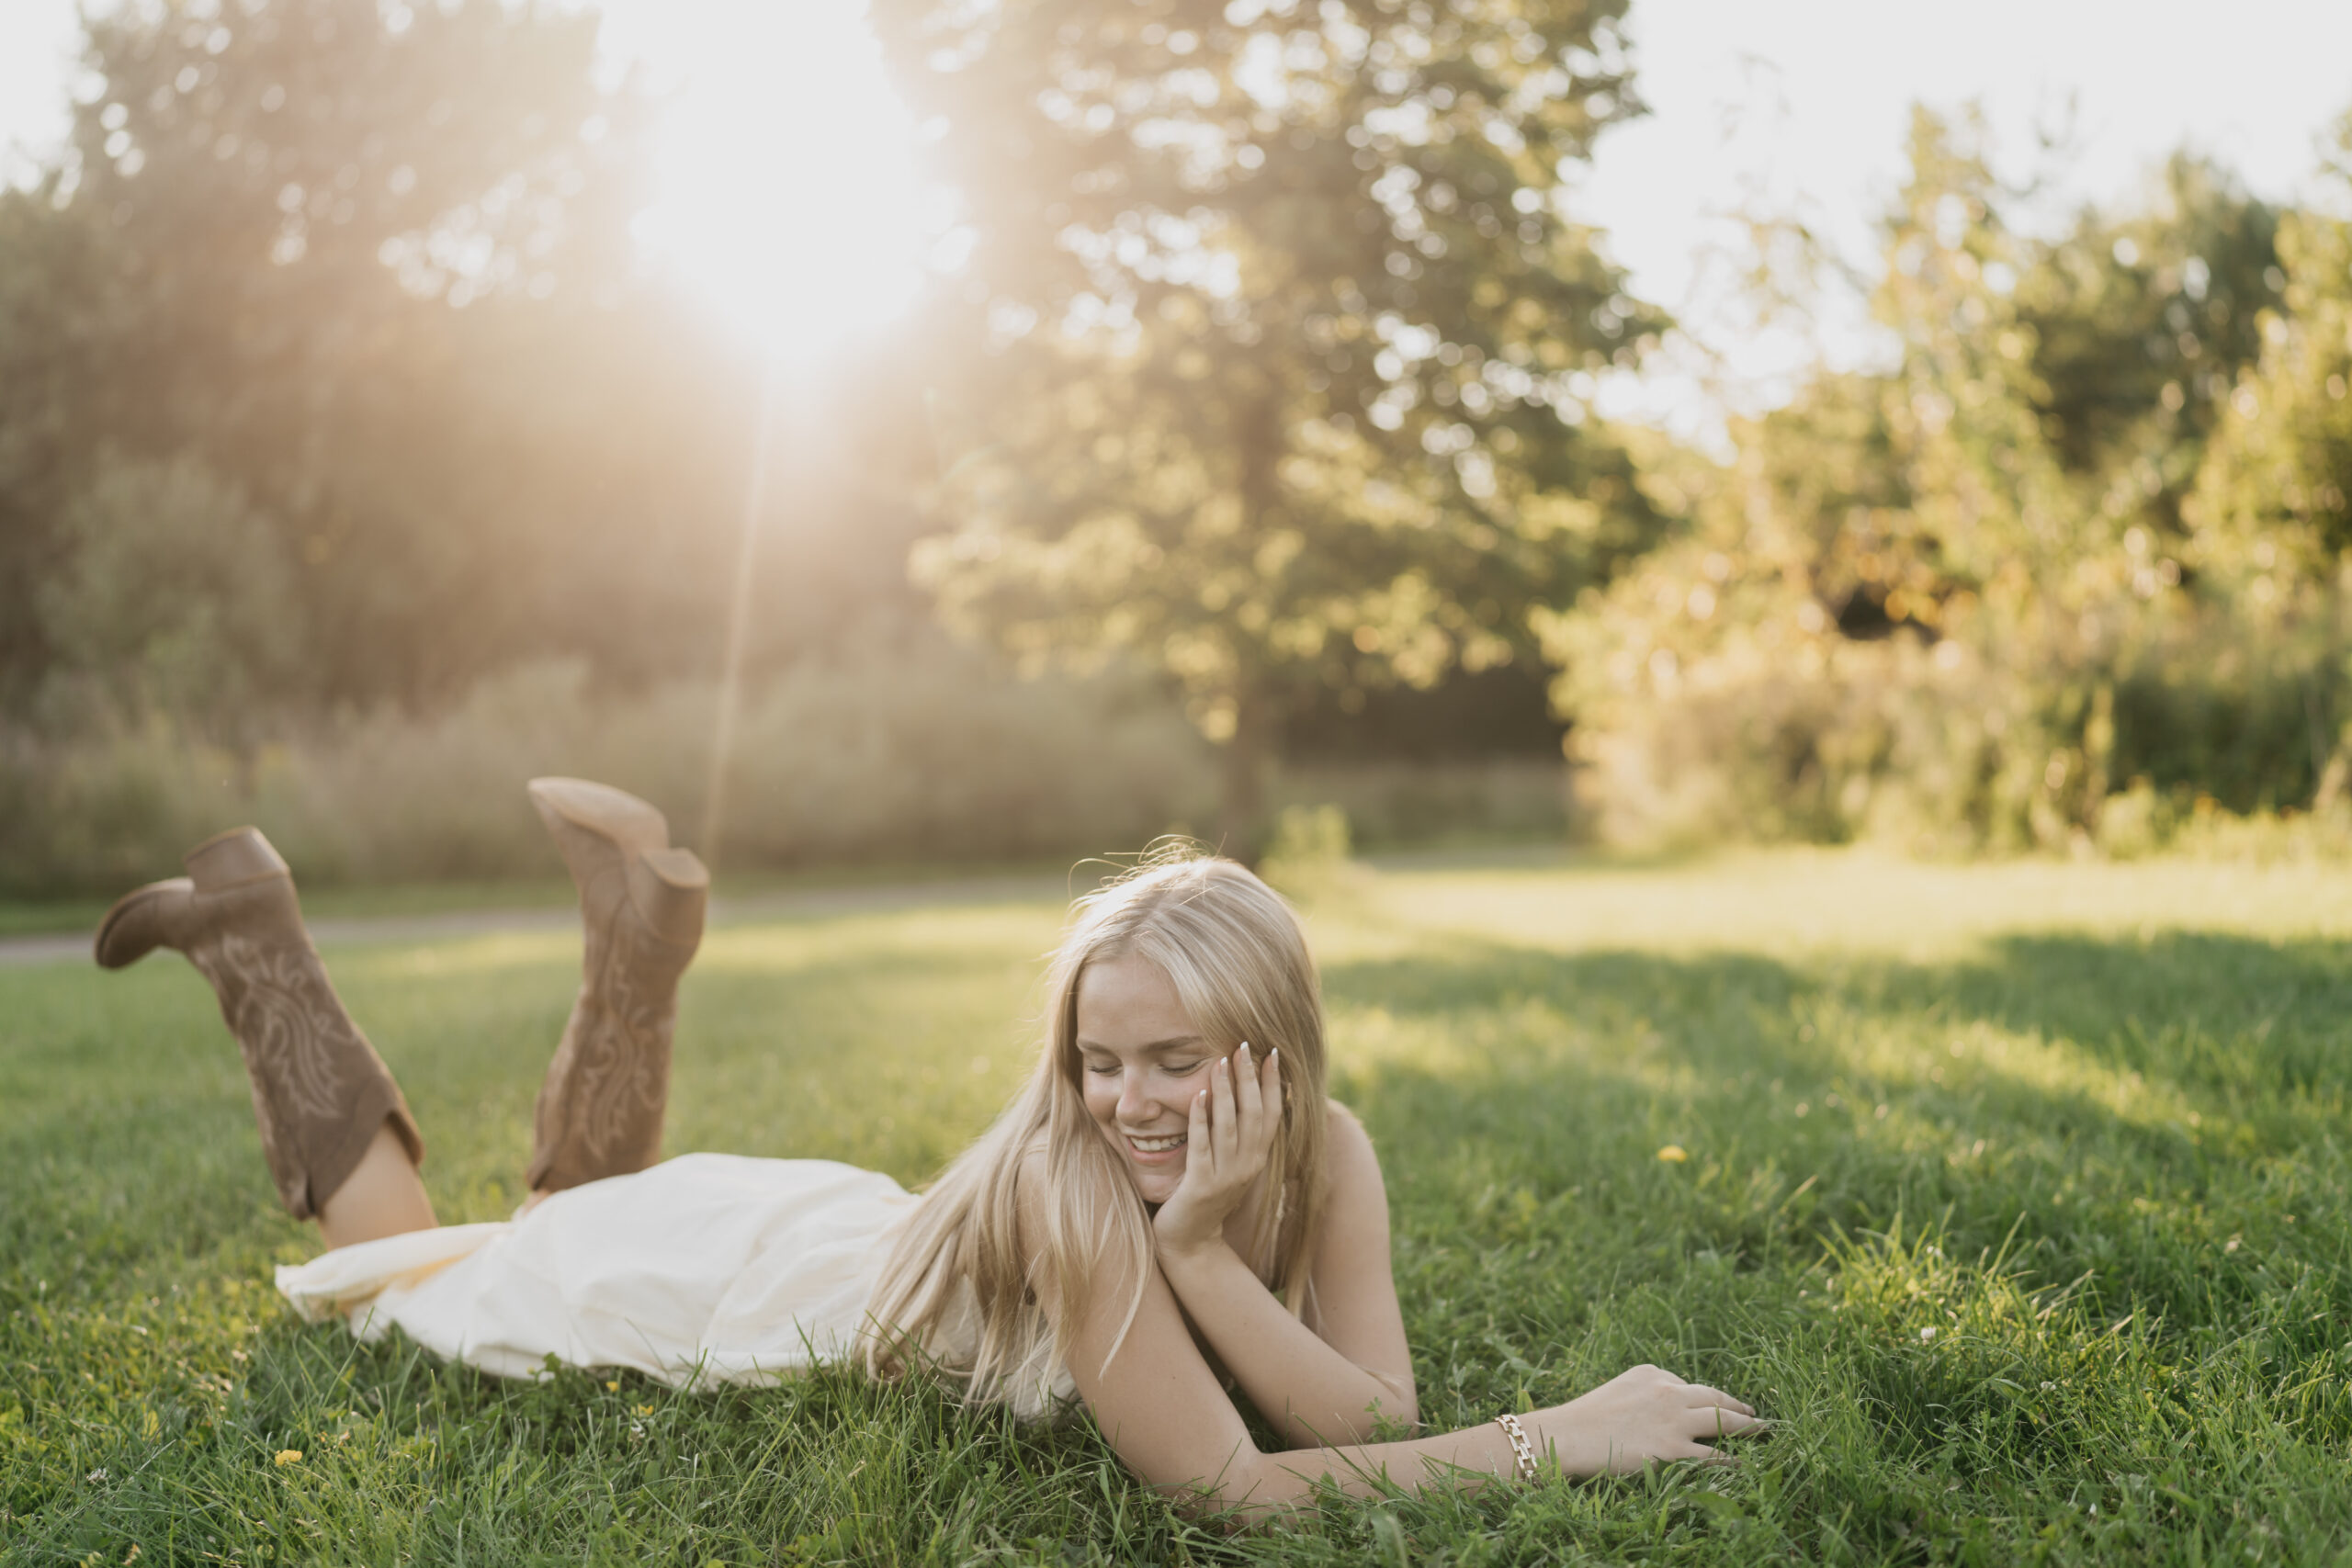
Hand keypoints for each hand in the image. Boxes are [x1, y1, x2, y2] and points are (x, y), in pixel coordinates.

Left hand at [1151, 1041, 1282, 1260]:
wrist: (1190, 1241)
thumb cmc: (1207, 1195)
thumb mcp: (1231, 1164)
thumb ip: (1240, 1135)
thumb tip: (1249, 1096)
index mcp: (1257, 1158)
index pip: (1273, 1113)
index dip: (1274, 1083)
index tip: (1272, 1052)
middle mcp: (1248, 1166)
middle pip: (1254, 1114)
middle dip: (1250, 1078)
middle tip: (1244, 1045)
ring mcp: (1226, 1176)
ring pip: (1230, 1126)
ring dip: (1227, 1091)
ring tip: (1222, 1062)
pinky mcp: (1201, 1185)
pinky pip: (1202, 1145)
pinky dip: (1201, 1119)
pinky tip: (1199, 1096)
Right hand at [1523, 1364, 1760, 1476]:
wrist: (1569, 1435)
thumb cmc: (1586, 1418)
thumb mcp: (1619, 1391)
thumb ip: (1644, 1394)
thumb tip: (1662, 1410)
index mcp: (1652, 1374)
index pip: (1687, 1385)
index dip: (1703, 1398)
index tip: (1715, 1405)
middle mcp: (1669, 1392)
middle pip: (1715, 1397)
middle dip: (1737, 1404)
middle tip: (1752, 1412)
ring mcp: (1674, 1421)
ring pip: (1723, 1420)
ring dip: (1747, 1426)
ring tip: (1761, 1430)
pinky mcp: (1674, 1450)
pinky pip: (1713, 1455)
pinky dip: (1731, 1460)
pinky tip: (1742, 1464)